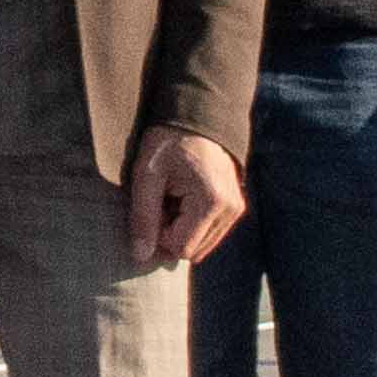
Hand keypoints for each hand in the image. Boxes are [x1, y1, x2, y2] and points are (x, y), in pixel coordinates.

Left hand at [128, 126, 246, 269]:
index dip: (159, 234)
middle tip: (163, 201)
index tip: (154, 204)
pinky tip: (184, 200)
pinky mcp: (235, 208)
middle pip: (193, 252)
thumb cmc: (168, 143)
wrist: (196, 119)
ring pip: (201, 246)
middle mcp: (230, 210)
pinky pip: (209, 235)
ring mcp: (236, 210)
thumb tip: (140, 257)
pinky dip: (193, 225)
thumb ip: (143, 217)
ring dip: (182, 231)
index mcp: (211, 202)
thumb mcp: (147, 176)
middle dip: (171, 234)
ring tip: (174, 198)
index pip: (180, 248)